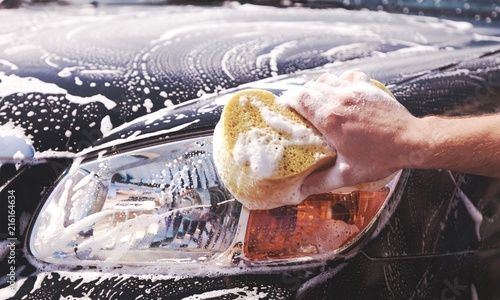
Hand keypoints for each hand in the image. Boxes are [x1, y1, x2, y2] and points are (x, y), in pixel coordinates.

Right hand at [278, 69, 420, 194]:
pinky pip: (348, 75)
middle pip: (309, 87)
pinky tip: (341, 91)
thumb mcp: (347, 174)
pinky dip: (340, 80)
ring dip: (317, 87)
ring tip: (317, 100)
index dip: (288, 100)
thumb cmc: (380, 158)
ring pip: (326, 79)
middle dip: (300, 95)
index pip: (300, 98)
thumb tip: (301, 189)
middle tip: (299, 108)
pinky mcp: (368, 88)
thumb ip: (321, 181)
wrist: (411, 141)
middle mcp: (339, 100)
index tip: (285, 108)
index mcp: (330, 119)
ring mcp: (354, 91)